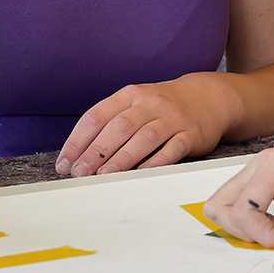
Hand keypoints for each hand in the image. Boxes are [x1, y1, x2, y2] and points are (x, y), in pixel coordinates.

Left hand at [57, 79, 224, 176]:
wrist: (208, 97)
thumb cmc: (162, 107)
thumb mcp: (135, 104)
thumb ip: (110, 123)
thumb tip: (78, 156)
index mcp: (130, 96)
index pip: (97, 116)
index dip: (78, 141)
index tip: (65, 163)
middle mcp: (150, 104)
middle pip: (119, 127)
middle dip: (96, 152)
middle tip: (80, 173)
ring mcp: (172, 118)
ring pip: (144, 138)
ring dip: (121, 159)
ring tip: (103, 176)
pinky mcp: (191, 134)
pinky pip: (172, 149)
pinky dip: (155, 162)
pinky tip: (139, 175)